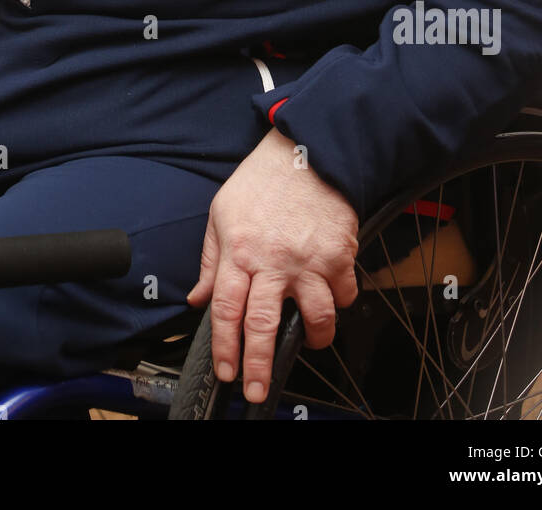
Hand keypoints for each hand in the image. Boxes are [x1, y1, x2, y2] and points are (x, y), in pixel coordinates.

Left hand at [186, 126, 358, 403]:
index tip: (226, 371)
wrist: (306, 152)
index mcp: (238, 251)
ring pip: (314, 317)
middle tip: (256, 390)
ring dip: (315, 339)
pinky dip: (341, 302)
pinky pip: (344, 293)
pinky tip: (334, 299)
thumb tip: (198, 298)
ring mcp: (308, 260)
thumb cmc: (262, 181)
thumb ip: (210, 260)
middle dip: (258, 365)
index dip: (225, 346)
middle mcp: (272, 261)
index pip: (226, 310)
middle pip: (263, 324)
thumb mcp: (221, 213)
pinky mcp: (339, 254)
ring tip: (311, 343)